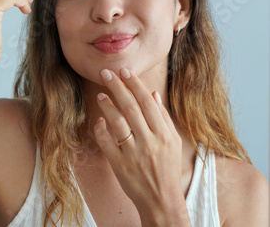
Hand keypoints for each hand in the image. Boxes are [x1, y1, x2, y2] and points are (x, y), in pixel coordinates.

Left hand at [93, 68, 190, 225]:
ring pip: (117, 122)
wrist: (161, 200)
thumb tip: (153, 94)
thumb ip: (163, 118)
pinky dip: (101, 129)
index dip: (135, 84)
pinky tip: (99, 120)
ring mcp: (133, 153)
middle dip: (117, 87)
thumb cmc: (167, 168)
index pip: (147, 102)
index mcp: (163, 134)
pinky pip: (106, 142)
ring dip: (107, 105)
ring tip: (101, 94)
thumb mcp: (172, 142)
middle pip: (131, 107)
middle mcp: (149, 141)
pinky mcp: (119, 164)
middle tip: (106, 73)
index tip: (124, 71)